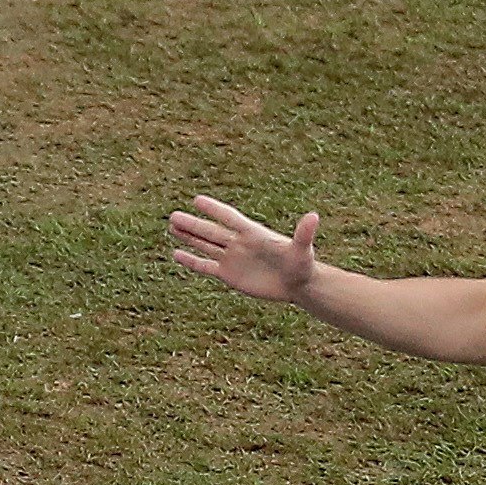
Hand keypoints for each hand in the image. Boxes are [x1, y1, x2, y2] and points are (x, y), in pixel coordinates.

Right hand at [168, 195, 320, 303]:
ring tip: (172, 227)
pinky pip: (206, 266)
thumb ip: (303, 233)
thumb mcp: (303, 250)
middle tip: (173, 215)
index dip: (214, 210)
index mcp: (253, 234)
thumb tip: (313, 216)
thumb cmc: (302, 265)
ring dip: (189, 237)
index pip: (229, 218)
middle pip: (211, 232)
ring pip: (206, 245)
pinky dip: (192, 261)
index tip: (196, 200)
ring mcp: (232, 258)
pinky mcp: (229, 275)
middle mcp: (239, 243)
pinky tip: (177, 255)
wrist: (298, 284)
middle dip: (193, 225)